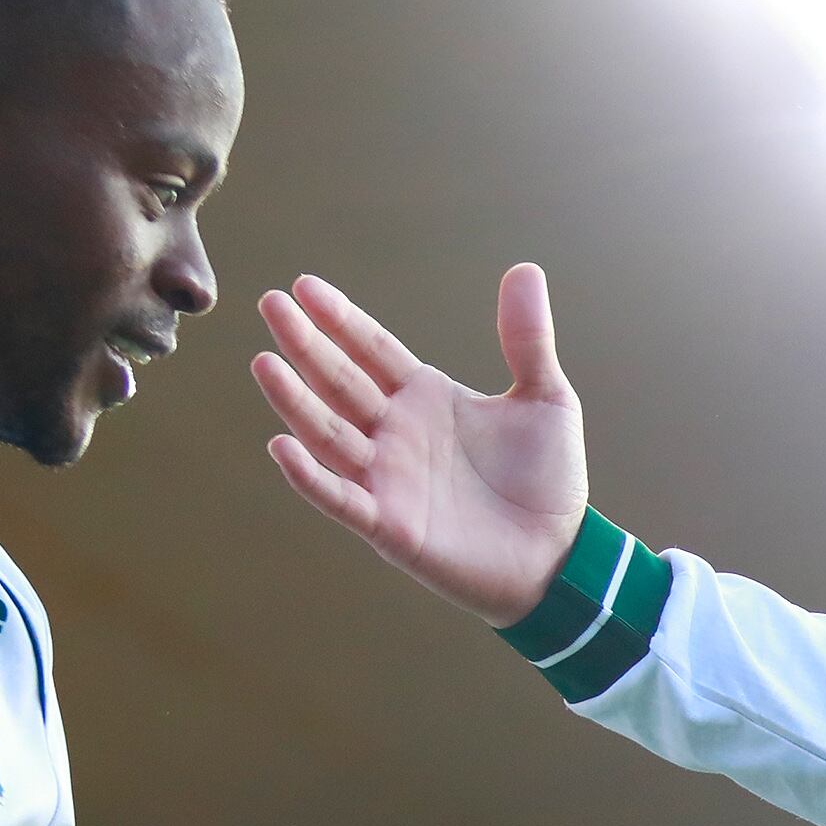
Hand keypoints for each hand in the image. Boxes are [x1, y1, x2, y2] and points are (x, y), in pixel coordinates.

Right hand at [255, 265, 589, 624]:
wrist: (561, 556)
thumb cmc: (549, 481)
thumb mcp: (545, 400)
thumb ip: (527, 339)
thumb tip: (525, 269)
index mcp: (425, 399)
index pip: (372, 350)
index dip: (340, 320)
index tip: (305, 286)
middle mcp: (396, 434)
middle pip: (340, 382)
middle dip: (306, 345)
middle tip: (271, 303)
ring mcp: (388, 479)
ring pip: (330, 433)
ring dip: (296, 401)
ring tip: (264, 362)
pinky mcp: (391, 526)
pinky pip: (340, 498)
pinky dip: (310, 477)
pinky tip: (282, 447)